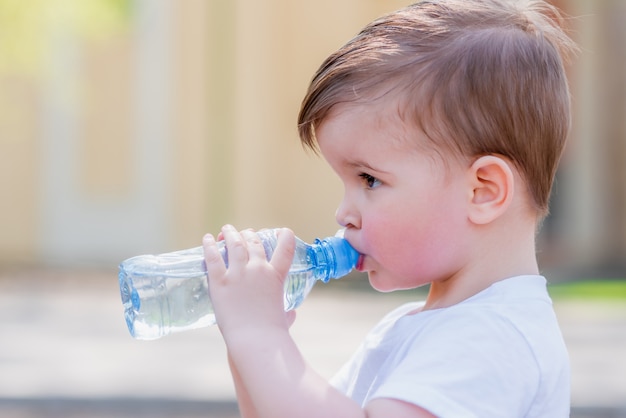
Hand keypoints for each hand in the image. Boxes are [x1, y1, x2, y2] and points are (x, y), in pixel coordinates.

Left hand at [202, 225, 296, 339]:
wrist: (256, 340)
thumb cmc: (272, 333)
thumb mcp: (283, 317)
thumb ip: (287, 313)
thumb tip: (292, 315)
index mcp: (276, 275)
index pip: (285, 247)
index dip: (284, 235)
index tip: (281, 231)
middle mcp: (258, 269)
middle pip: (254, 242)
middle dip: (249, 234)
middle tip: (244, 233)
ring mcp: (238, 274)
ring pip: (234, 245)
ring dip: (230, 234)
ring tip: (227, 229)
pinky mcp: (220, 282)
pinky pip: (213, 258)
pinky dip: (210, 246)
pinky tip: (207, 238)